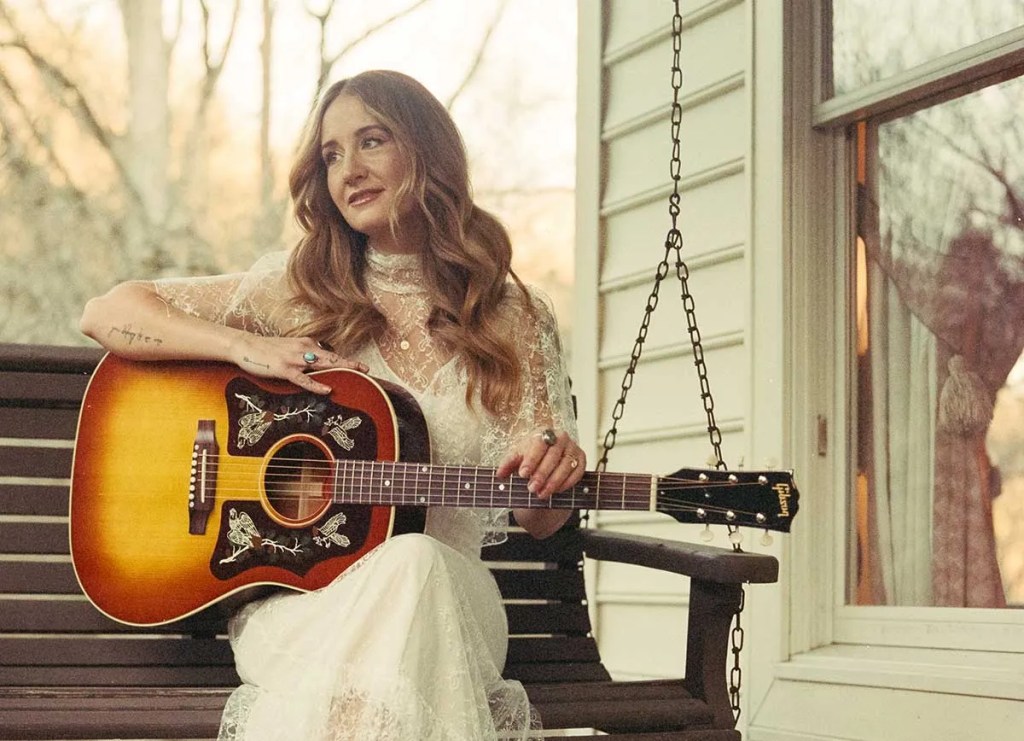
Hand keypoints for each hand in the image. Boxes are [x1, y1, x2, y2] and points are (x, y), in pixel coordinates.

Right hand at [230, 334, 367, 394]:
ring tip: (356, 374)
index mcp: (306, 343)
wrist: (245, 345)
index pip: (329, 353)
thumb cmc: (266, 349)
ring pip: (322, 364)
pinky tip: (328, 389)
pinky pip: (304, 378)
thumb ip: (304, 353)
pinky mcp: (284, 369)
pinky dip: (316, 384)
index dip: (345, 360)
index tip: (359, 366)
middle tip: (367, 370)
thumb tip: (316, 361)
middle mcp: (304, 348)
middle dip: (350, 363)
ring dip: (340, 369)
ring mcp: (294, 359)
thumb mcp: (289, 347)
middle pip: (332, 357)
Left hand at [496, 427, 585, 499]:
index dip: (531, 459)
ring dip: (554, 481)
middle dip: (542, 474)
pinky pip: (577, 472)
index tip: (523, 474)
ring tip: (541, 494)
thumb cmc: (530, 456)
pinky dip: (567, 483)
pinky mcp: (581, 459)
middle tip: (531, 488)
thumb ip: (508, 464)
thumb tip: (499, 474)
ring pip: (566, 465)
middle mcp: (561, 437)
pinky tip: (556, 491)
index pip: (539, 444)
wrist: (546, 459)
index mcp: (543, 432)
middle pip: (553, 455)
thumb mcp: (517, 457)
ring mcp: (573, 448)